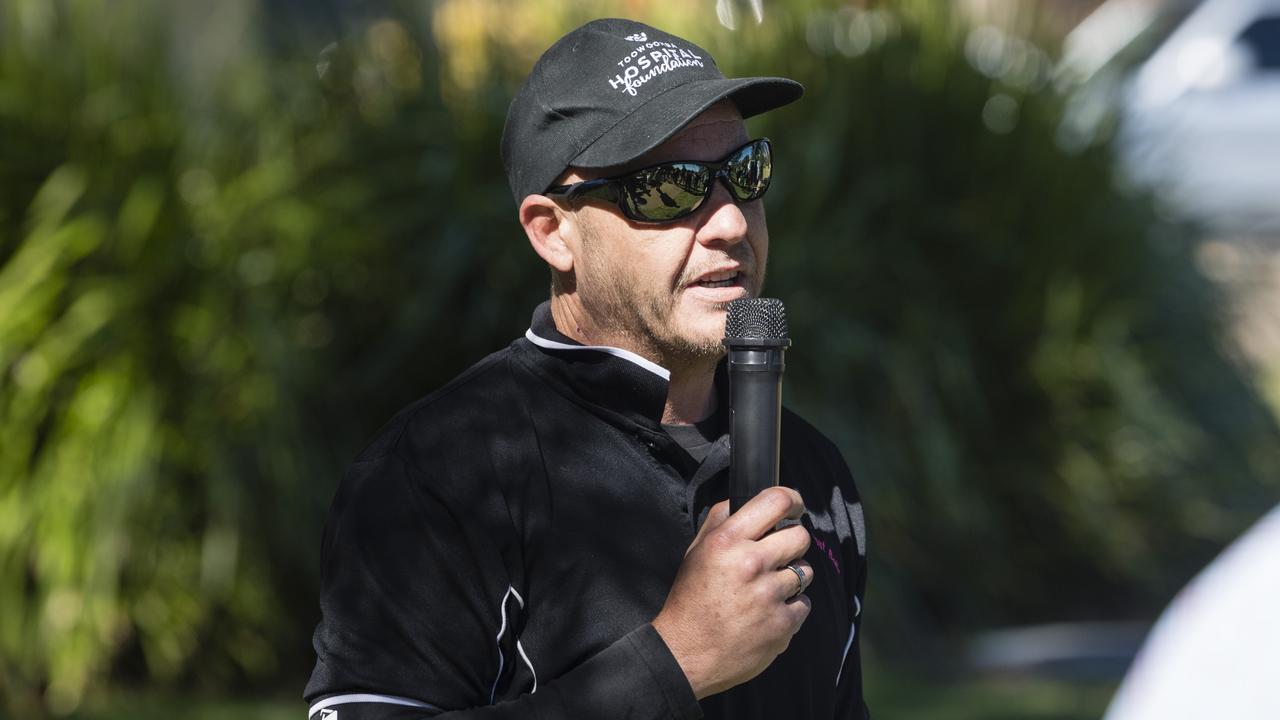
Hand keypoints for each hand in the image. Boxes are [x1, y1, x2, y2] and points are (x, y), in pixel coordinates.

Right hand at [651, 486, 812, 698]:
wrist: (686, 653)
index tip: (794, 507)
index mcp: (727, 541)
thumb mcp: (696, 552)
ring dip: (792, 578)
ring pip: (805, 571)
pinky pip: (804, 604)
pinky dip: (790, 608)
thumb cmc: (690, 601)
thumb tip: (747, 499)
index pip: (776, 501)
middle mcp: (750, 563)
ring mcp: (769, 595)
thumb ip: (721, 521)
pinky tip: (767, 613)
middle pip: (800, 536)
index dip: (792, 500)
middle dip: (792, 543)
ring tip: (767, 590)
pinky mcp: (782, 624)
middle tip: (777, 556)